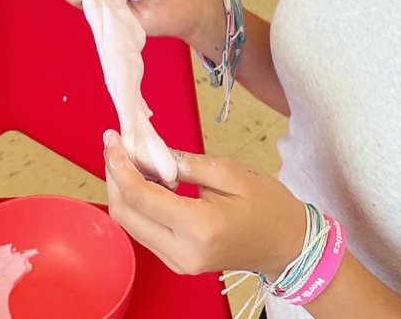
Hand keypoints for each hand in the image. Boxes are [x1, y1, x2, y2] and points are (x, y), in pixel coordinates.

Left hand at [104, 130, 304, 277]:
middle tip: (115, 145)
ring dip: (123, 189)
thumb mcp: (230, 172)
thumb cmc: (268, 205)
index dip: (119, 165)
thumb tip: (147, 150)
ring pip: (130, 224)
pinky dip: (137, 204)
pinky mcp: (178, 262)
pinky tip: (144, 180)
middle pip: (125, 214)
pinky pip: (144, 231)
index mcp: (199, 227)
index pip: (140, 198)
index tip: (112, 139)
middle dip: (114, 176)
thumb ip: (183, 163)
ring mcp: (179, 262)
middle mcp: (182, 252)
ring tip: (128, 158)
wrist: (289, 246)